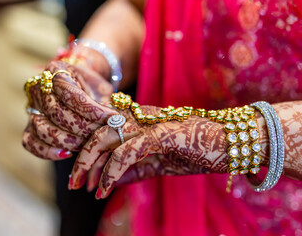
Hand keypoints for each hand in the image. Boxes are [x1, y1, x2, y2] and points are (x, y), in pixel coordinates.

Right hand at [22, 59, 116, 159]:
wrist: (82, 89)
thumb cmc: (93, 89)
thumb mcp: (103, 88)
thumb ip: (106, 103)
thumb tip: (115, 123)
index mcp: (56, 70)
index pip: (71, 94)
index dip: (92, 110)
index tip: (112, 118)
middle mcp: (39, 87)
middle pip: (56, 113)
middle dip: (82, 128)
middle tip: (101, 135)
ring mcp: (32, 107)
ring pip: (43, 129)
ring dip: (68, 141)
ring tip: (87, 144)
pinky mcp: (29, 126)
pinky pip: (31, 142)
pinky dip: (47, 152)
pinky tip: (67, 154)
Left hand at [70, 109, 230, 197]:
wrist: (232, 142)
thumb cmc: (198, 151)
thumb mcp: (160, 164)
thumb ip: (135, 170)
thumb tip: (111, 182)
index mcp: (139, 121)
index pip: (103, 132)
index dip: (86, 152)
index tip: (79, 177)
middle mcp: (140, 118)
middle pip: (97, 132)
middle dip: (81, 159)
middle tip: (74, 184)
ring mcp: (150, 124)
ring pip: (106, 138)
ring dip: (90, 164)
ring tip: (84, 188)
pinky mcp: (162, 134)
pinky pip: (127, 151)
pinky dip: (112, 171)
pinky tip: (105, 189)